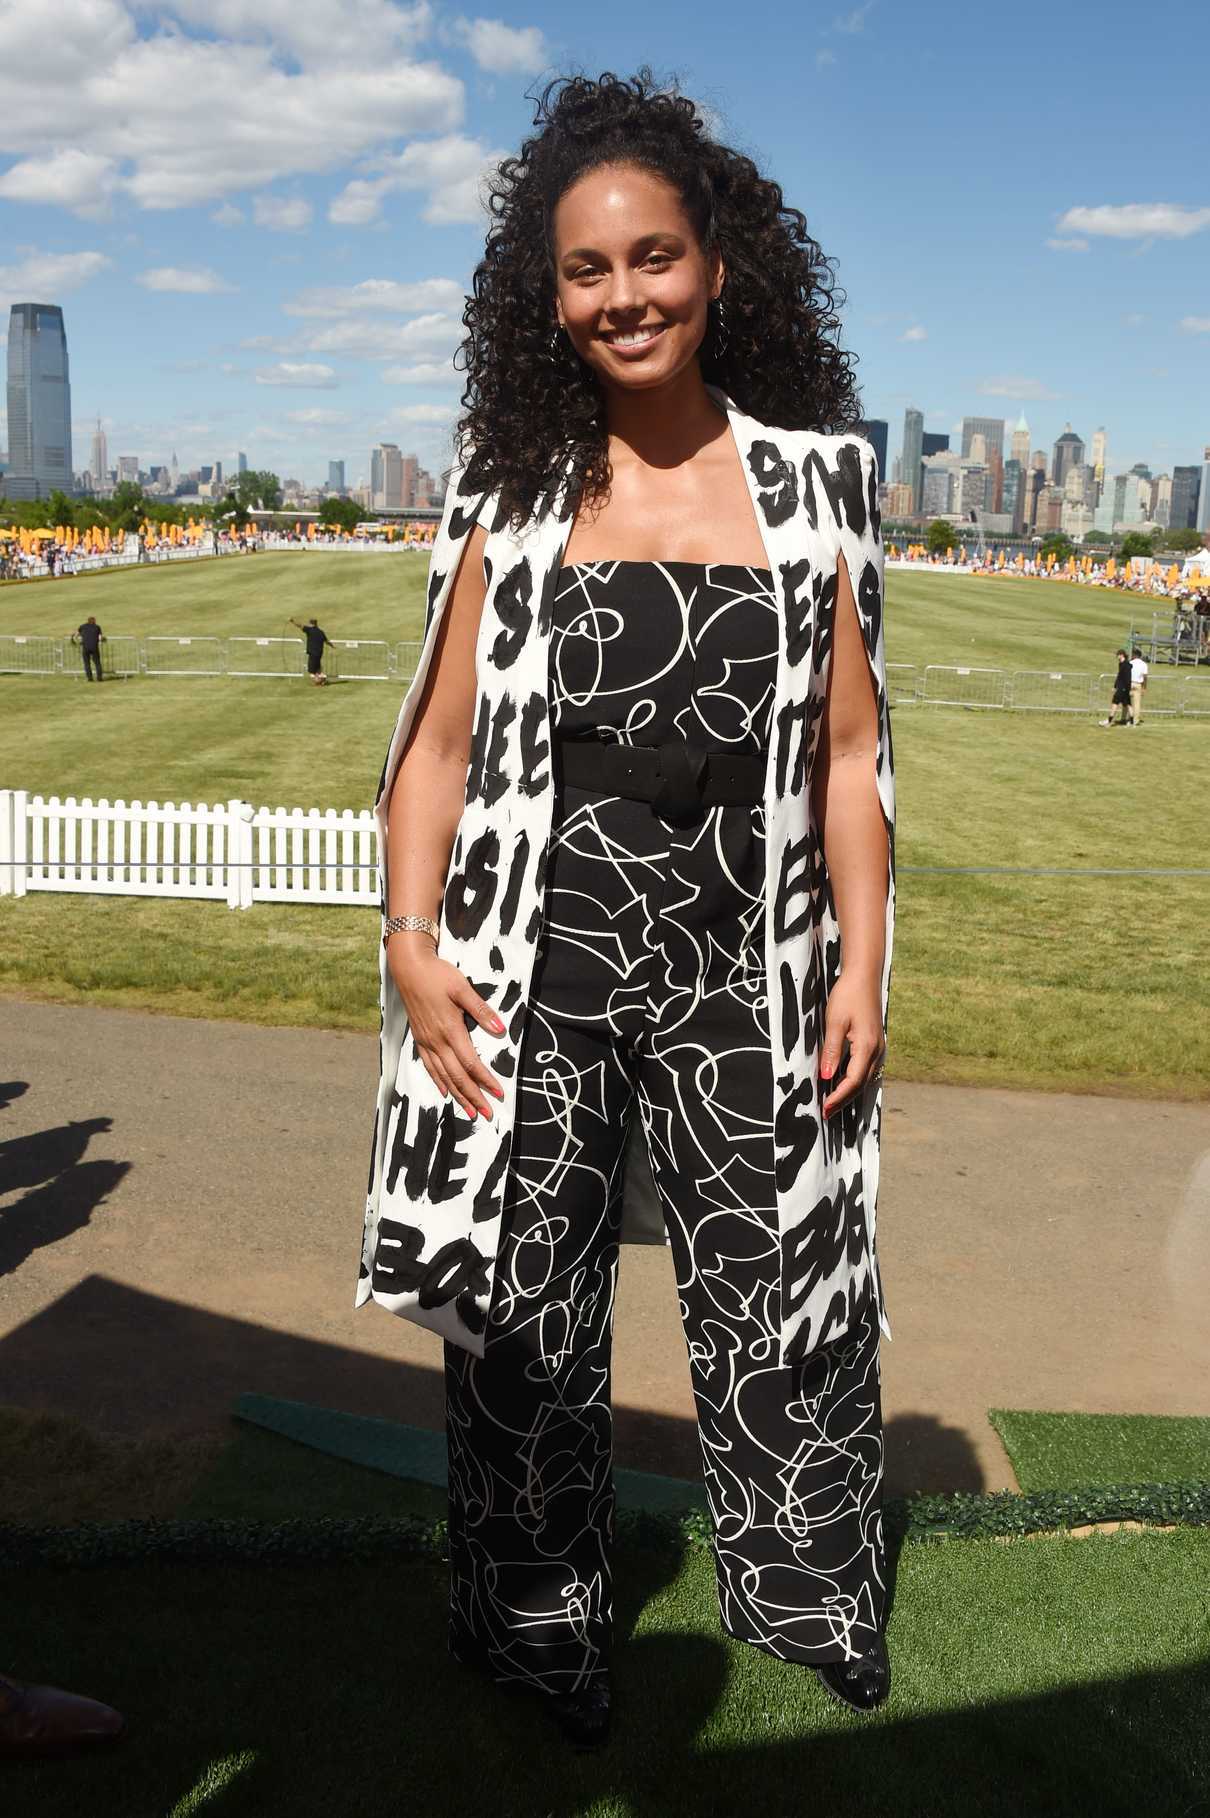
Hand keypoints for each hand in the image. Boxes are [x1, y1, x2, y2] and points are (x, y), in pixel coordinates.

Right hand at [387, 939, 506, 1120]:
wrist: (408, 968)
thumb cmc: (437, 974)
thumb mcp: (462, 987)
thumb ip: (481, 1010)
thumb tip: (499, 1028)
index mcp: (450, 1030)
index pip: (471, 1063)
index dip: (485, 1081)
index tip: (499, 1093)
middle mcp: (437, 1041)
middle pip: (458, 1076)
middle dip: (474, 1097)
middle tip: (487, 1114)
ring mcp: (426, 1041)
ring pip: (444, 1076)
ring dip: (458, 1095)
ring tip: (470, 1111)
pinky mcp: (420, 1038)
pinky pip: (430, 1066)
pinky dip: (439, 1081)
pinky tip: (446, 1091)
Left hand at [819, 967, 884, 1120]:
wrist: (864, 976)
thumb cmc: (848, 995)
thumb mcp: (835, 1022)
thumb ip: (832, 1050)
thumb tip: (827, 1077)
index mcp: (867, 1046)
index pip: (852, 1081)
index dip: (838, 1097)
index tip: (825, 1109)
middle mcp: (877, 1051)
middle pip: (861, 1084)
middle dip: (843, 1100)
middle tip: (826, 1113)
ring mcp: (878, 1048)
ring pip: (865, 1078)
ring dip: (849, 1092)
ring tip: (832, 1103)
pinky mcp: (875, 1044)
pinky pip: (866, 1069)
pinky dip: (854, 1081)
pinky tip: (843, 1084)